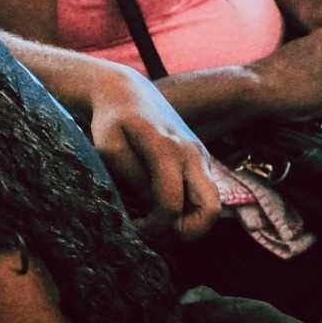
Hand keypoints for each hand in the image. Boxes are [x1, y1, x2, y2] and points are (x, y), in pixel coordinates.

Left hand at [86, 62, 222, 240]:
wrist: (127, 91)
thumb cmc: (113, 119)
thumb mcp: (109, 147)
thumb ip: (131, 178)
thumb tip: (152, 206)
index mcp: (167, 148)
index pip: (171, 204)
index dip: (155, 226)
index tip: (136, 225)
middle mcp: (192, 153)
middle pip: (210, 210)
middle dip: (187, 231)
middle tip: (159, 229)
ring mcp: (201, 156)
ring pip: (212, 204)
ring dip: (190, 220)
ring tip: (160, 217)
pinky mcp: (201, 159)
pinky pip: (205, 193)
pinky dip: (190, 207)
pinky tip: (163, 201)